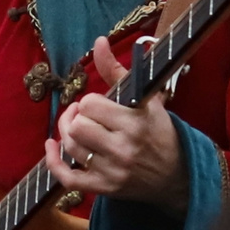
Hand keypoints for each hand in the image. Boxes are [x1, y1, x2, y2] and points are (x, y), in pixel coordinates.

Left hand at [45, 36, 188, 216]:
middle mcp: (124, 147)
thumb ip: (117, 70)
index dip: (89, 102)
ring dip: (67, 134)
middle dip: (77, 117)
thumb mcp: (146, 98)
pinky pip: (67, 178)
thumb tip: (98, 41)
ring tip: (77, 128)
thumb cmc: (160, 131)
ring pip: (70, 147)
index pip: (90, 104)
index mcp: (136, 121)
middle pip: (77, 127)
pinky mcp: (105, 188)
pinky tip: (51, 147)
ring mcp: (113, 171)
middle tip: (85, 115)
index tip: (99, 105)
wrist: (179, 175)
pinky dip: (53, 162)